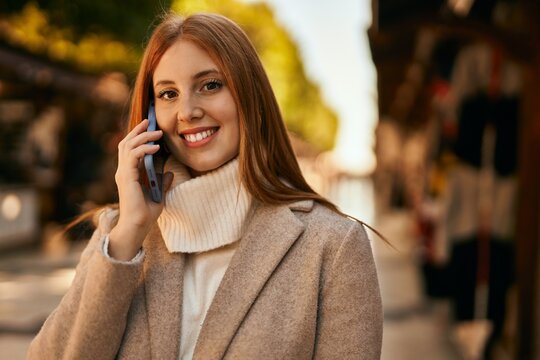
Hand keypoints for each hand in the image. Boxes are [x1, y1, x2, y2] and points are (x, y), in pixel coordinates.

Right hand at [109, 119, 173, 259]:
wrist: (138, 226)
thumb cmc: (146, 214)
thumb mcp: (158, 195)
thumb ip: (162, 183)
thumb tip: (169, 173)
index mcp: (129, 174)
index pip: (130, 150)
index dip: (138, 137)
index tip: (149, 128)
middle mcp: (123, 172)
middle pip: (126, 144)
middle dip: (137, 131)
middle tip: (149, 122)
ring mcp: (123, 174)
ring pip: (128, 146)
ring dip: (142, 137)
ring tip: (156, 133)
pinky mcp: (126, 177)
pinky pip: (133, 156)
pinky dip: (143, 149)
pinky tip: (155, 147)